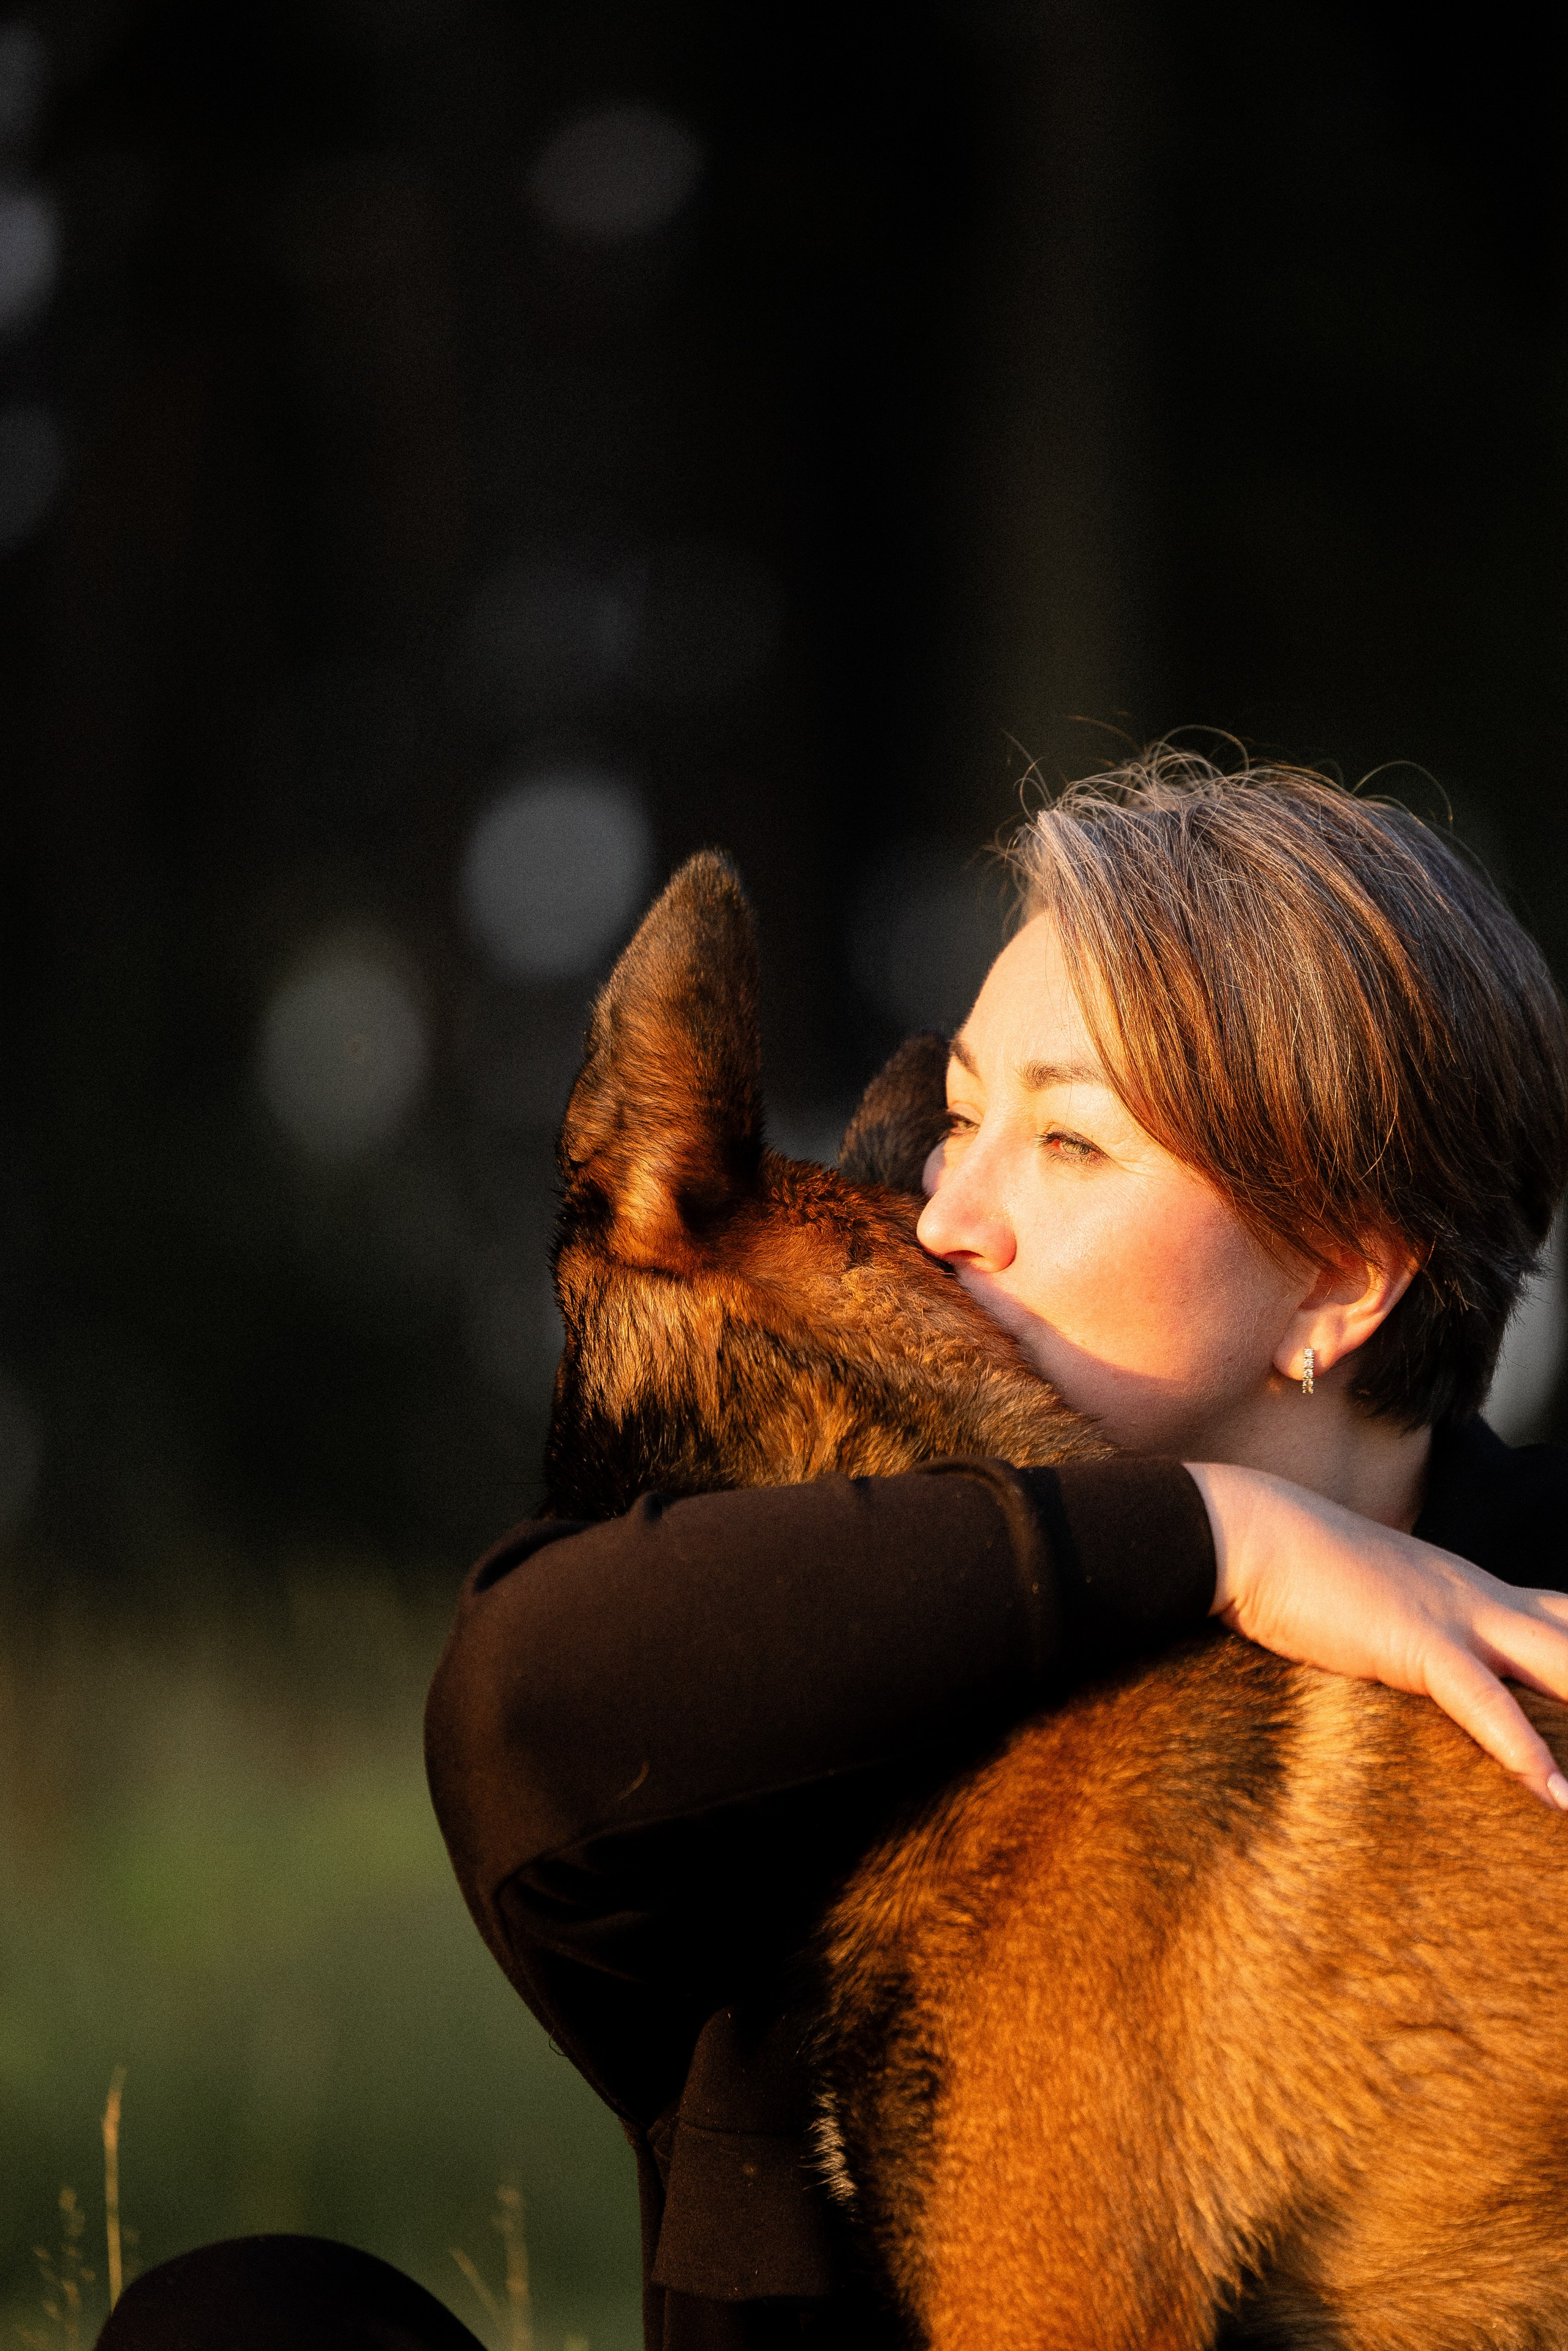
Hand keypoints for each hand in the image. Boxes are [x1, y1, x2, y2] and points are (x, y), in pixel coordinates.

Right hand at [1185, 1460, 1567, 1807]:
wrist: (1248, 1533)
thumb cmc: (1300, 1571)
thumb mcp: (1379, 1600)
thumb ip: (1415, 1633)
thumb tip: (1419, 1666)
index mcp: (1475, 1589)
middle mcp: (1483, 1598)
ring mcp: (1455, 1616)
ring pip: (1562, 1667)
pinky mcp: (1416, 1644)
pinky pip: (1485, 1704)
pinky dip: (1526, 1754)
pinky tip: (1557, 1796)